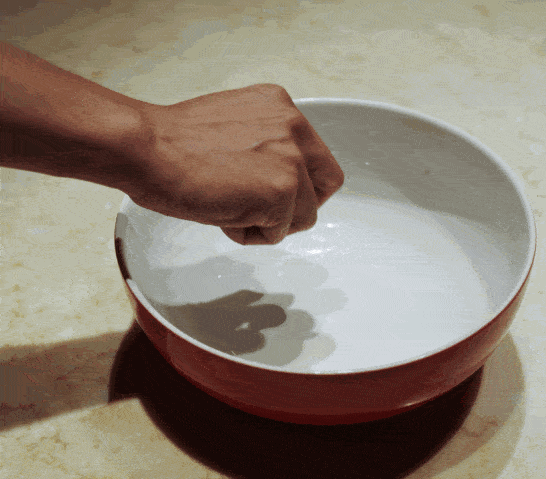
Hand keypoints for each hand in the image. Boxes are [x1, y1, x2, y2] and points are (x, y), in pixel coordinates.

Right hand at [125, 84, 343, 244]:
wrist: (146, 148)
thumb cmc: (172, 141)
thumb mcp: (234, 125)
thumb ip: (265, 142)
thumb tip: (272, 172)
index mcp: (282, 107)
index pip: (317, 156)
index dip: (304, 183)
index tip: (281, 193)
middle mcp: (295, 127)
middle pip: (326, 184)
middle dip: (299, 205)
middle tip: (267, 212)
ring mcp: (292, 159)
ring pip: (304, 216)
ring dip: (268, 222)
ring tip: (228, 207)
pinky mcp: (282, 190)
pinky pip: (278, 233)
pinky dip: (250, 235)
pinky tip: (221, 214)